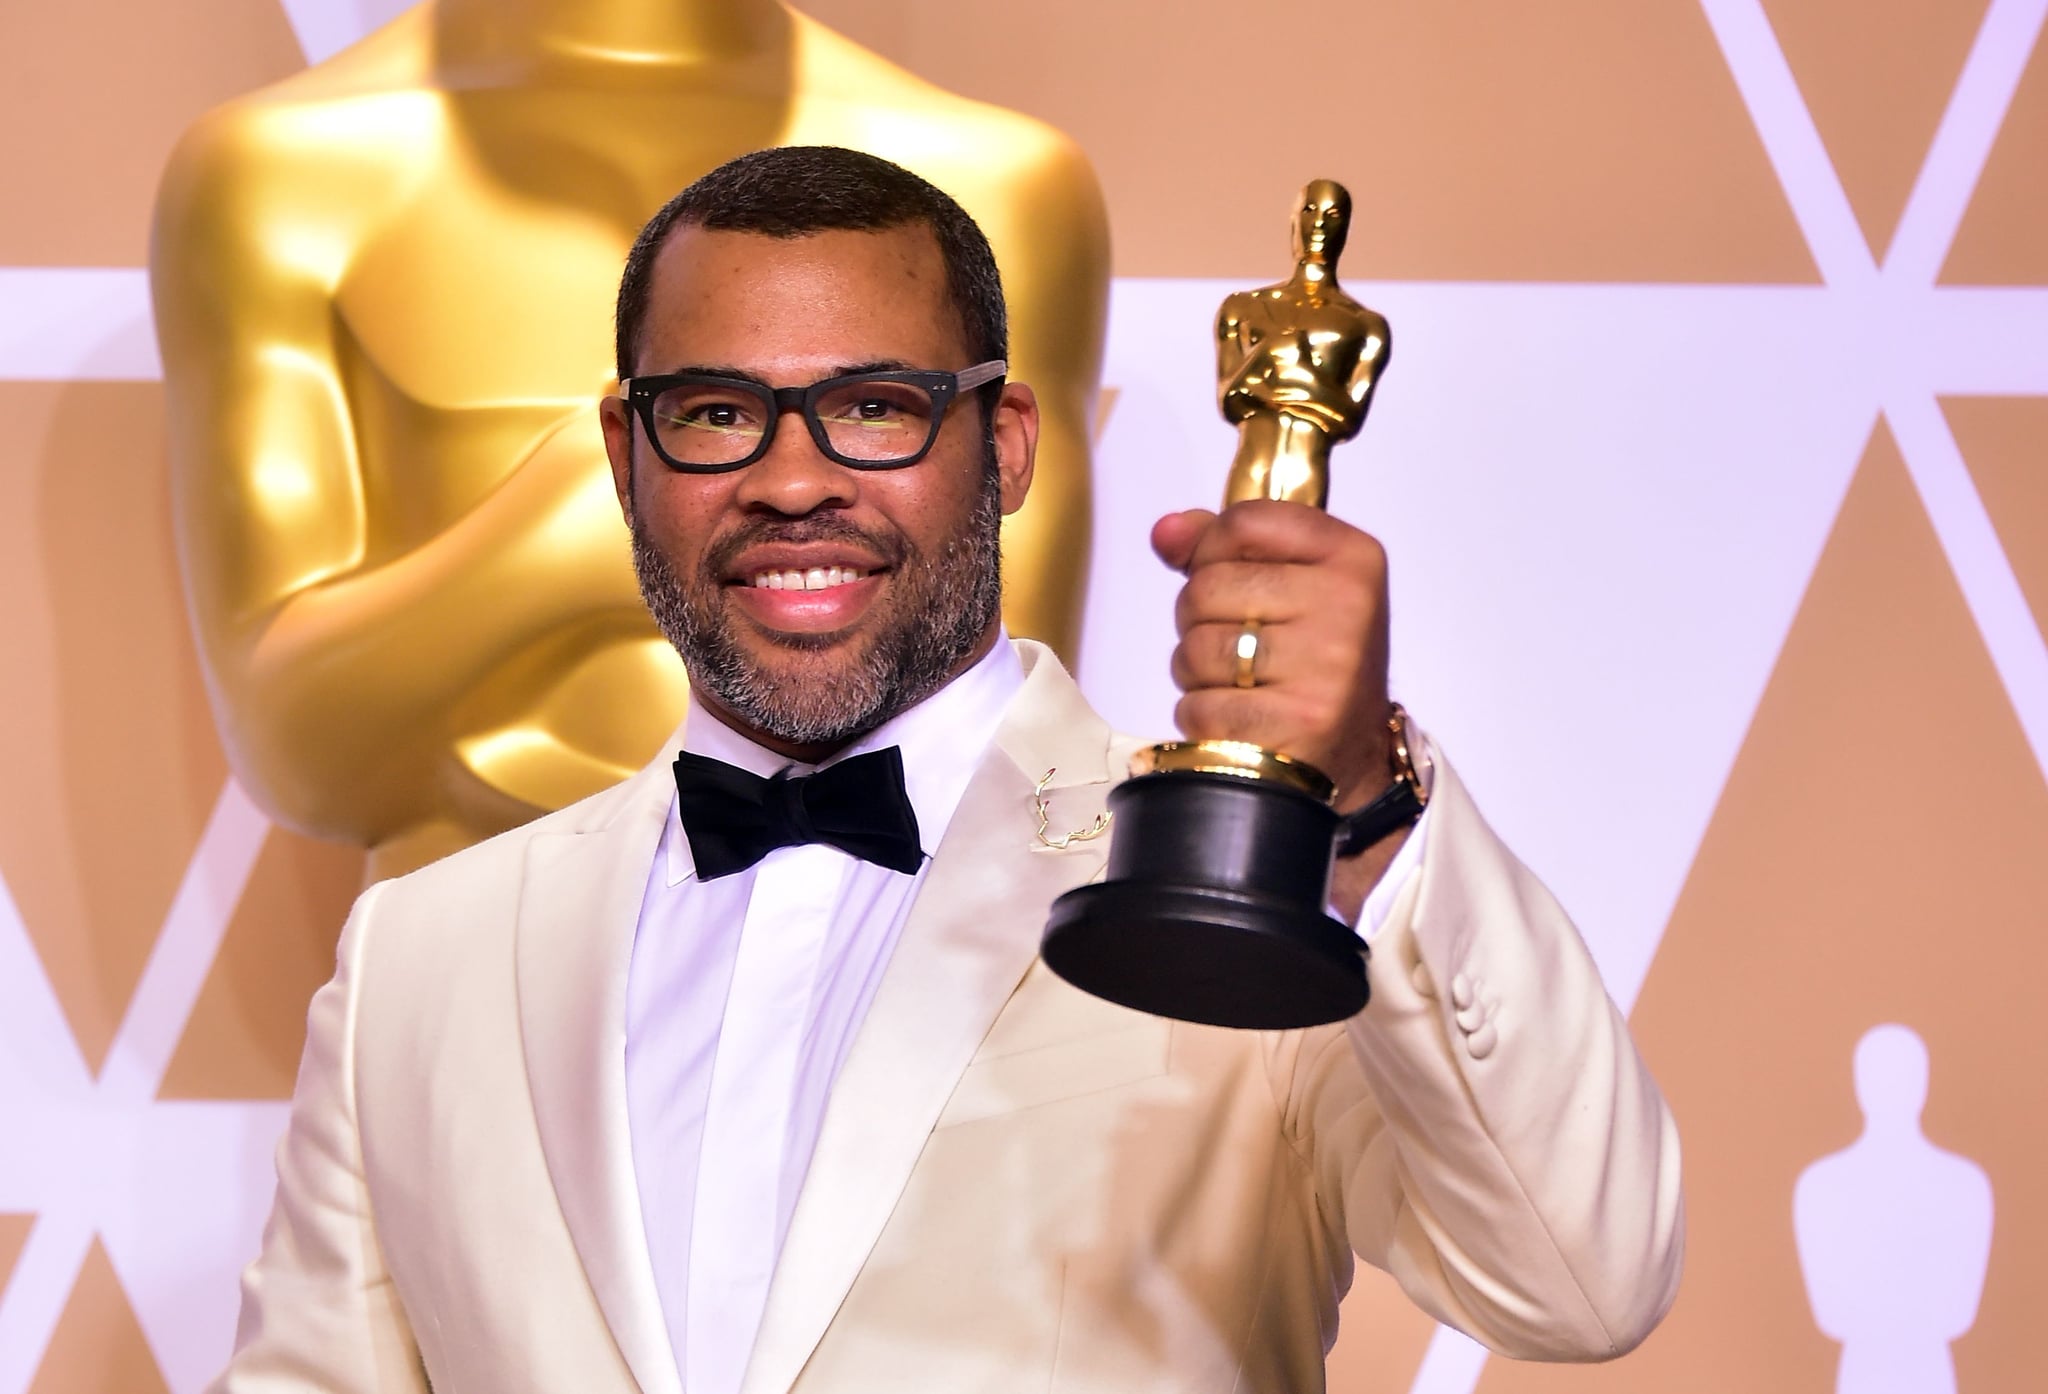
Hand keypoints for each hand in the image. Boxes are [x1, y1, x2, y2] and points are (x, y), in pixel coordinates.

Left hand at [1151, 500, 1393, 812]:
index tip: (1232, 580)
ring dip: (1196, 671)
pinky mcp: (1295, 722)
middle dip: (1200, 620)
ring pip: (1195, 647)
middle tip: (1241, 646)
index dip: (1212, 550)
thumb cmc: (1309, 658)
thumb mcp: (1287, 584)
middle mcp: (1346, 605)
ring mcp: (1325, 666)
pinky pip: (1198, 706)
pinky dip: (1202, 716)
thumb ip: (1222, 546)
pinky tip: (1240, 718)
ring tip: (1241, 684)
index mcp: (1351, 557)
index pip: (1244, 521)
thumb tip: (1165, 532)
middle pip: (1206, 585)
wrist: (1348, 752)